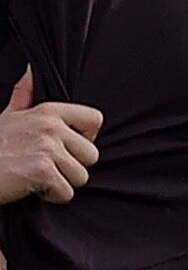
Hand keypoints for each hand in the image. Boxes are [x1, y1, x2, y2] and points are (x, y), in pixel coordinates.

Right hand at [0, 72, 104, 206]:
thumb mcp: (7, 116)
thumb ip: (24, 96)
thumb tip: (31, 73)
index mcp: (48, 111)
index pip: (95, 120)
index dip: (85, 138)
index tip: (66, 146)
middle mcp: (51, 127)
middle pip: (91, 155)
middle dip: (71, 167)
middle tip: (44, 166)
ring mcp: (47, 148)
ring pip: (81, 177)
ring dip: (60, 183)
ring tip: (34, 175)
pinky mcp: (42, 171)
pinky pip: (66, 193)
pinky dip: (50, 196)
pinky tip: (29, 185)